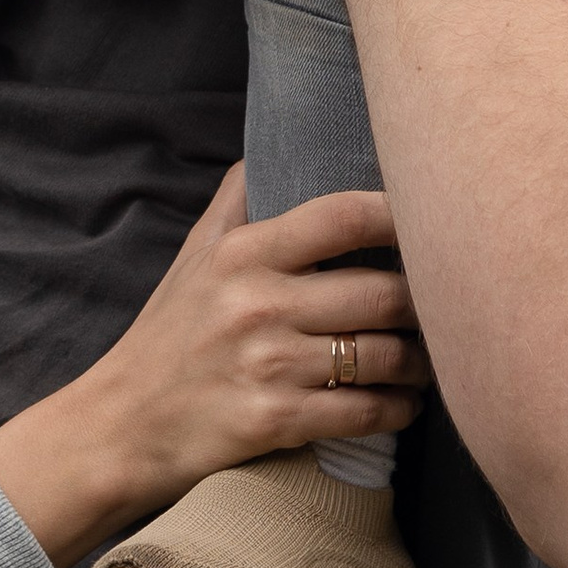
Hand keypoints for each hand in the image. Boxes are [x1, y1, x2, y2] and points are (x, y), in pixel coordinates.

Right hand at [0, 168, 426, 567]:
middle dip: (426, 304)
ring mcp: (268, 365)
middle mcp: (257, 304)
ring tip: (426, 359)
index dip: (399, 214)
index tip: (432, 219)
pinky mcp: (276, 421)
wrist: (124, 424)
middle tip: (443, 307)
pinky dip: (399, 408)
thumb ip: (238, 200)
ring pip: (385, 356)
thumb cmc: (170, 335)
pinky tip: (404, 402)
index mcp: (242, 254)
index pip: (343, 217)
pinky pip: (366, 411)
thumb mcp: (193, 256)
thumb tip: (278, 142)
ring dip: (420, 361)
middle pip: (383, 292)